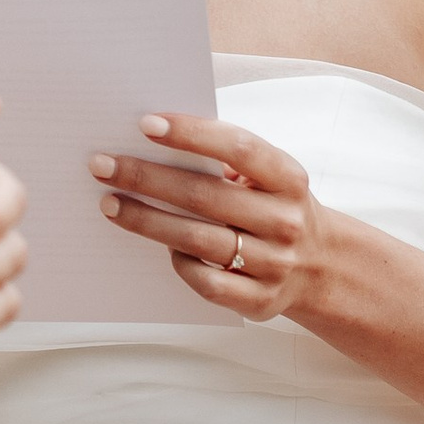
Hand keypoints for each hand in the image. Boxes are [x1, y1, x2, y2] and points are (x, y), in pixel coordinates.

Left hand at [88, 110, 326, 319]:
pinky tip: (159, 247)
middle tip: (102, 166)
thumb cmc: (274, 207)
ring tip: (110, 204)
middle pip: (204, 195)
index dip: (192, 133)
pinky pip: (206, 281)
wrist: (321, 266)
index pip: (239, 148)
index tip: (146, 123)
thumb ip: (228, 159)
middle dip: (147, 177)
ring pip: (197, 240)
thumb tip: (156, 138)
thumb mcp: (270, 177)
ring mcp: (274, 263)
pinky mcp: (260, 300)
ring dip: (146, 220)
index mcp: (288, 179)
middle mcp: (284, 221)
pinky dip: (179, 263)